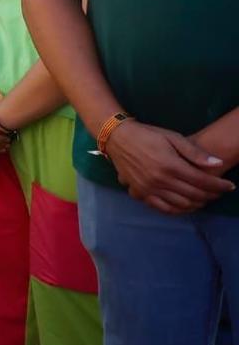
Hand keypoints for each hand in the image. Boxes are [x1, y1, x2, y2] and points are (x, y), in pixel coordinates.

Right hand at [106, 121, 232, 214]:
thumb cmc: (148, 135)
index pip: (202, 181)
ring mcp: (149, 189)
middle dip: (211, 195)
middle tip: (218, 192)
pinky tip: (186, 205)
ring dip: (197, 203)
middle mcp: (160, 180)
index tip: (229, 186)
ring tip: (204, 198)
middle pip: (194, 194)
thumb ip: (194, 152)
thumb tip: (217, 163)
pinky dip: (178, 210)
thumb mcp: (173, 137)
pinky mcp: (140, 193)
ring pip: (181, 204)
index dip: (219, 185)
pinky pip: (163, 208)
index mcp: (170, 165)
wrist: (117, 138)